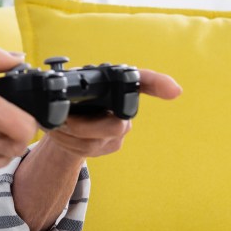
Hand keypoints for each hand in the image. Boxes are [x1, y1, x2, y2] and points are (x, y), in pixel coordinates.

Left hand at [42, 68, 181, 158]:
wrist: (65, 123)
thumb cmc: (70, 97)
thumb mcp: (66, 83)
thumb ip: (68, 82)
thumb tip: (56, 82)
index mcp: (116, 86)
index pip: (143, 81)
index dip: (159, 84)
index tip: (175, 91)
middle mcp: (125, 110)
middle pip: (116, 126)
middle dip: (83, 126)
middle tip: (63, 121)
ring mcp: (119, 131)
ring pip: (95, 141)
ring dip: (68, 134)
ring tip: (55, 124)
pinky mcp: (110, 147)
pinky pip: (87, 149)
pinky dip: (66, 141)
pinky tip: (59, 133)